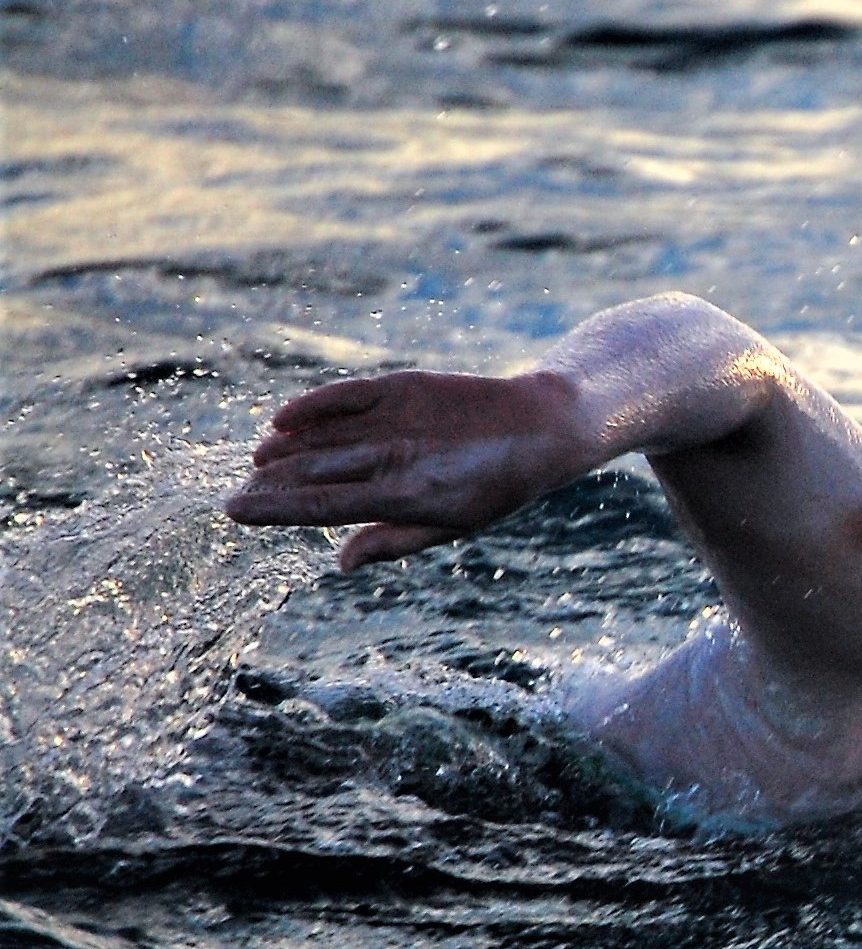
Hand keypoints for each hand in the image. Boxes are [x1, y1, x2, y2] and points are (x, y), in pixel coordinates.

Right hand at [225, 368, 592, 569]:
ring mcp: (398, 418)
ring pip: (323, 434)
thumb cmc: (496, 488)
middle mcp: (396, 456)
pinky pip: (346, 394)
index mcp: (406, 497)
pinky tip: (282, 419)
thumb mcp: (453, 526)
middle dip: (271, 482)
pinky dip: (312, 405)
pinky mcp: (404, 385)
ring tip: (257, 463)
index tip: (234, 511)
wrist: (541, 427)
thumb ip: (393, 541)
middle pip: (314, 469)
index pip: (322, 505)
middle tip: (238, 493)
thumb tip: (340, 563)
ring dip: (284, 449)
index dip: (274, 508)